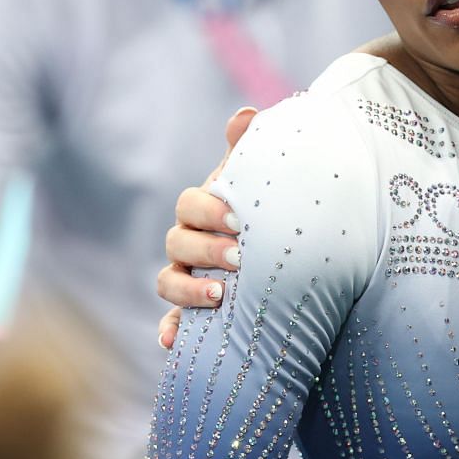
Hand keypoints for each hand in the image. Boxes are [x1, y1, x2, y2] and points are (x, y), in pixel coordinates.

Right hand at [155, 107, 255, 348]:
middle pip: (176, 242)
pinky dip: (168, 331)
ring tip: (218, 297)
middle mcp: (189, 243)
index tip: (238, 220)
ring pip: (168, 281)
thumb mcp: (261, 181)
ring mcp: (187, 278)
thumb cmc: (268, 209)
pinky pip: (172, 324)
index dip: (208, 211)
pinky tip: (171, 343)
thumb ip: (250, 149)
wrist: (289, 251)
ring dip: (187, 289)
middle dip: (205, 250)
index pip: (189, 205)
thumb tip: (244, 115)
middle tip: (239, 258)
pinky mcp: (192, 313)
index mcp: (204, 209)